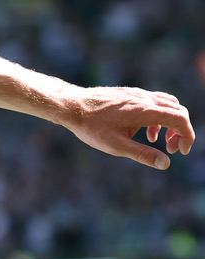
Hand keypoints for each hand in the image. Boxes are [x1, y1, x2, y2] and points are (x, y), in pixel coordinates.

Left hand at [64, 87, 193, 169]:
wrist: (71, 105)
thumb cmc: (91, 127)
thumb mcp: (116, 146)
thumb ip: (143, 154)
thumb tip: (166, 163)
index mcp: (145, 110)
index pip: (180, 119)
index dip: (187, 136)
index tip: (182, 152)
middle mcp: (144, 98)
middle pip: (178, 110)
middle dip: (181, 131)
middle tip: (173, 149)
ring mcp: (137, 94)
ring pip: (167, 105)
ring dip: (171, 123)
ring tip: (160, 142)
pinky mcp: (130, 94)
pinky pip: (154, 102)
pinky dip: (158, 117)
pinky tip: (146, 133)